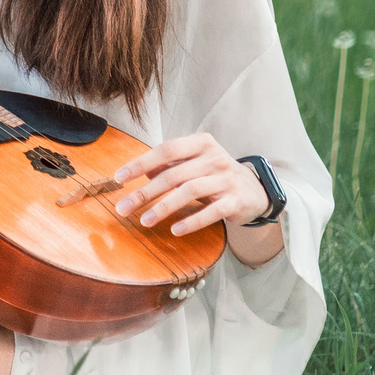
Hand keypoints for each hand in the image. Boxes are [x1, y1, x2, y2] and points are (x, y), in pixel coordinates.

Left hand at [108, 133, 266, 236]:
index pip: (166, 150)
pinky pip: (211, 212)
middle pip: (173, 175)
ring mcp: (226, 179)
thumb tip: (141, 171)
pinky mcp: (235, 201)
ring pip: (189, 192)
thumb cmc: (215, 174)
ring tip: (144, 221)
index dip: (141, 163)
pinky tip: (175, 230)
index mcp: (201, 143)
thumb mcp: (194, 163)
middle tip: (123, 208)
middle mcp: (215, 158)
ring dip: (163, 208)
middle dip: (145, 192)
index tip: (119, 178)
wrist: (255, 190)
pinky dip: (191, 221)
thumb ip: (169, 164)